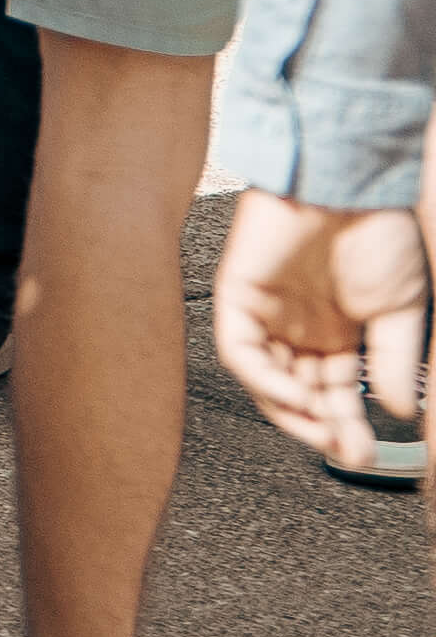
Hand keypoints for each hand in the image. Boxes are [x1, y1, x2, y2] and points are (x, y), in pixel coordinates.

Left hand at [214, 189, 432, 467]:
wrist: (349, 183)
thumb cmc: (376, 229)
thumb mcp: (400, 307)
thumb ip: (393, 359)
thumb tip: (398, 409)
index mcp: (337, 331)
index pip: (334, 393)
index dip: (347, 425)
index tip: (364, 453)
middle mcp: (299, 327)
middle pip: (298, 393)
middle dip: (321, 427)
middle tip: (346, 451)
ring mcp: (266, 313)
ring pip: (265, 379)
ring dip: (291, 411)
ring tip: (324, 430)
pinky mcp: (237, 296)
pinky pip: (241, 351)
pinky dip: (265, 379)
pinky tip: (297, 396)